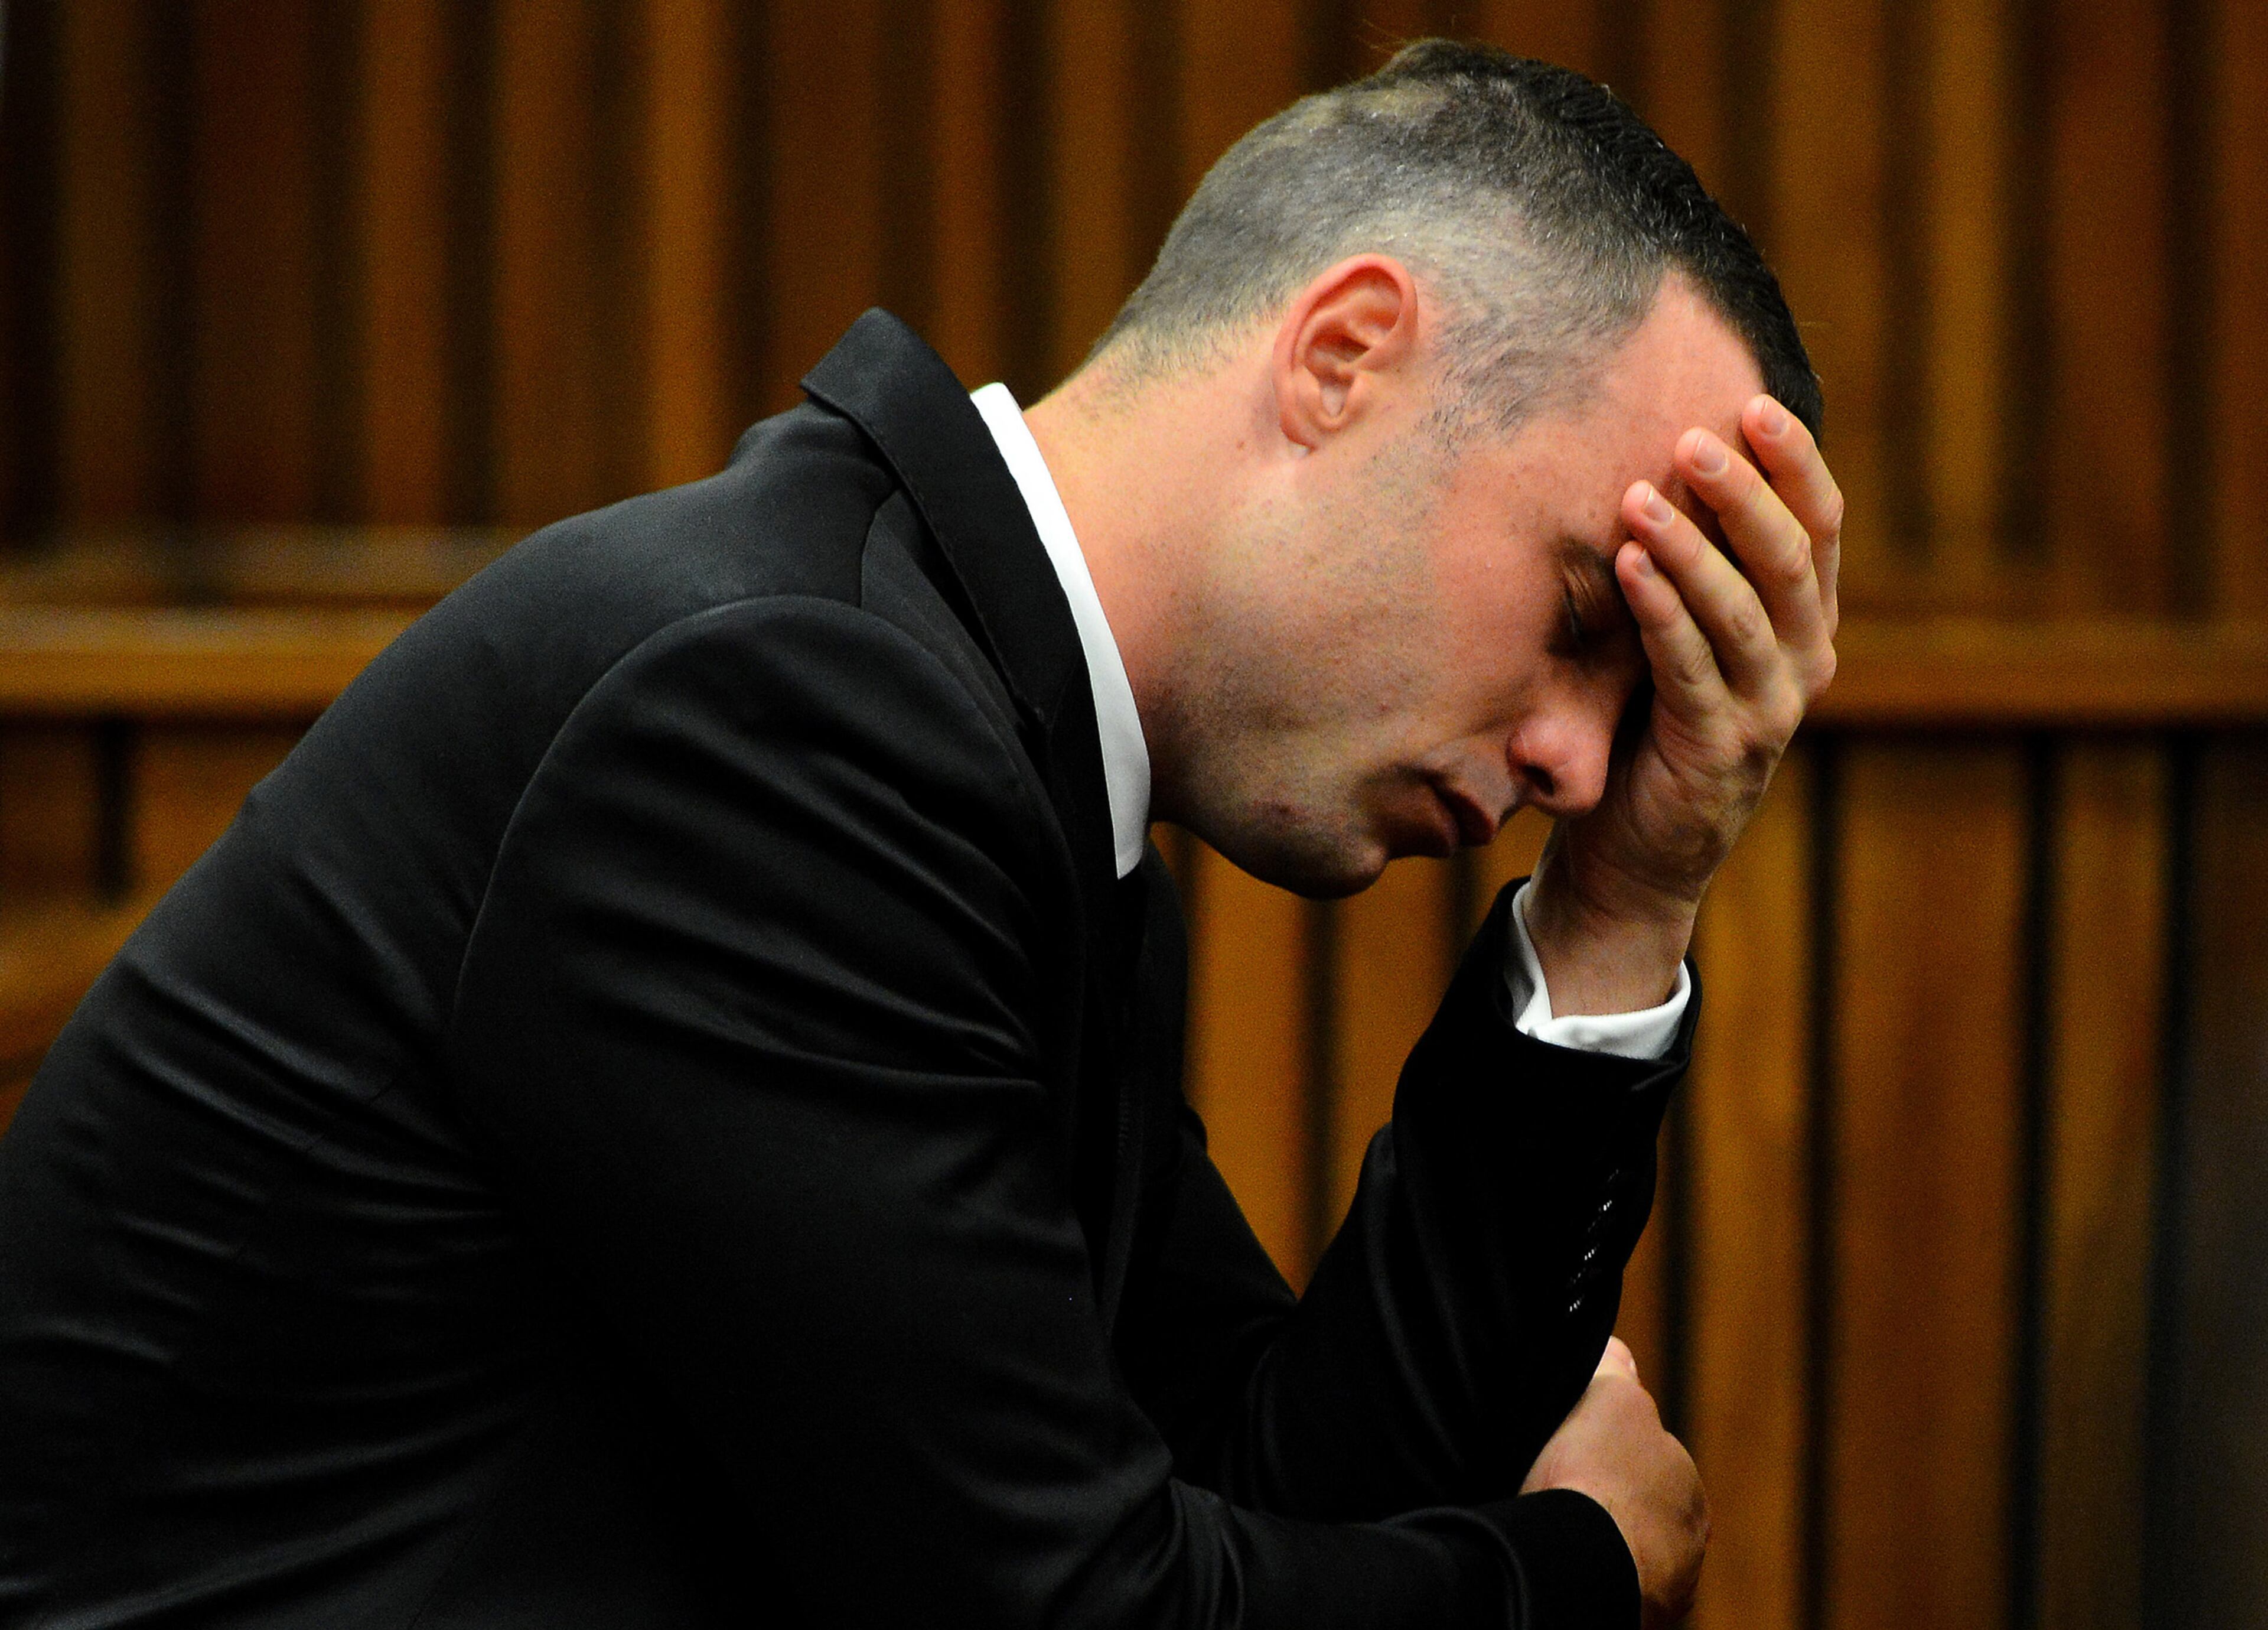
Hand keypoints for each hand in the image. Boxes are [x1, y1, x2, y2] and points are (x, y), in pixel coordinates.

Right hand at [1522, 1338, 1707, 1628]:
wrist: (1582, 1561)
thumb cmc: (1593, 1476)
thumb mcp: (1606, 1397)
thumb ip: (1616, 1370)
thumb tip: (1617, 1350)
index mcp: (1687, 1484)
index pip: (1649, 1460)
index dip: (1608, 1453)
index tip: (1575, 1458)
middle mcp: (1690, 1537)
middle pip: (1643, 1509)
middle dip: (1614, 1504)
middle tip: (1566, 1498)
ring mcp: (1670, 1584)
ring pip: (1632, 1551)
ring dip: (1607, 1543)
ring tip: (1563, 1534)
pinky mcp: (1642, 1617)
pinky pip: (1619, 1587)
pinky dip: (1600, 1575)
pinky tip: (1569, 1564)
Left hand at [1526, 395, 1841, 1012]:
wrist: (1636, 855)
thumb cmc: (1650, 725)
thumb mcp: (1681, 637)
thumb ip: (1693, 570)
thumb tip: (1658, 459)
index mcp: (1805, 623)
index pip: (1820, 527)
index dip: (1794, 463)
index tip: (1754, 402)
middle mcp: (1803, 661)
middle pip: (1789, 557)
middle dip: (1744, 491)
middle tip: (1694, 436)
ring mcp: (1767, 709)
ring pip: (1743, 610)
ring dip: (1692, 546)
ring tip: (1640, 494)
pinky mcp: (1718, 750)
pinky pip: (1690, 667)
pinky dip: (1661, 611)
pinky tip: (1628, 565)